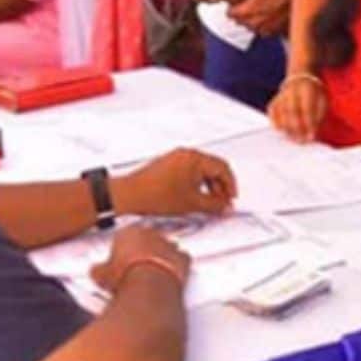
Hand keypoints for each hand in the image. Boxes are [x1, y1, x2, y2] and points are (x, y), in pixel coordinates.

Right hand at [89, 225, 190, 293]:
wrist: (148, 286)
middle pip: (147, 239)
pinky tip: (172, 274)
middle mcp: (150, 234)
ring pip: (166, 246)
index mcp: (129, 232)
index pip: (124, 236)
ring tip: (153, 271)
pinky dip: (178, 265)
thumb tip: (95, 271)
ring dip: (161, 255)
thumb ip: (99, 269)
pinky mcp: (182, 258)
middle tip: (137, 266)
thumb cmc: (125, 277)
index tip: (121, 261)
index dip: (123, 250)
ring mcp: (168, 244)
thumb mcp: (102, 275)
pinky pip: (182, 258)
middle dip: (144, 250)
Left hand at [113, 148, 237, 216]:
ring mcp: (175, 157)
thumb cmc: (154, 195)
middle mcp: (186, 154)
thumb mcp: (192, 204)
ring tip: (207, 203)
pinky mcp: (167, 164)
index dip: (230, 185)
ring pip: (200, 170)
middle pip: (212, 167)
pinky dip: (195, 183)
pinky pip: (189, 171)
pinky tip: (192, 198)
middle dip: (219, 186)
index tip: (231, 198)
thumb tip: (225, 207)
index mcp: (195, 158)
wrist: (130, 195)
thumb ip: (214, 206)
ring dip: (208, 186)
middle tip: (221, 203)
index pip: (223, 168)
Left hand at [223, 0, 290, 36]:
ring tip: (260, 7)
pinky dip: (261, 23)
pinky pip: (261, 30)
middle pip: (238, 21)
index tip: (237, 1)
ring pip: (249, 26)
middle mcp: (253, 23)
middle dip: (240, 13)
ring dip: (251, 19)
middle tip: (249, 2)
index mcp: (246, 11)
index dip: (232, 6)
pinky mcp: (273, 32)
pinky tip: (267, 13)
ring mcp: (263, 29)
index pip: (229, 14)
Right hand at [267, 75, 325, 142]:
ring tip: (293, 138)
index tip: (311, 137)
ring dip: (286, 127)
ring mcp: (282, 94)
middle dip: (296, 128)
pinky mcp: (275, 98)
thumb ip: (319, 116)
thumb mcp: (323, 100)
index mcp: (307, 88)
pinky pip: (272, 110)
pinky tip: (280, 130)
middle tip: (301, 141)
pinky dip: (274, 121)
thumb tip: (312, 133)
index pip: (307, 108)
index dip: (309, 123)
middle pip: (292, 110)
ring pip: (281, 111)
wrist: (301, 76)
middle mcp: (292, 89)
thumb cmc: (315, 93)